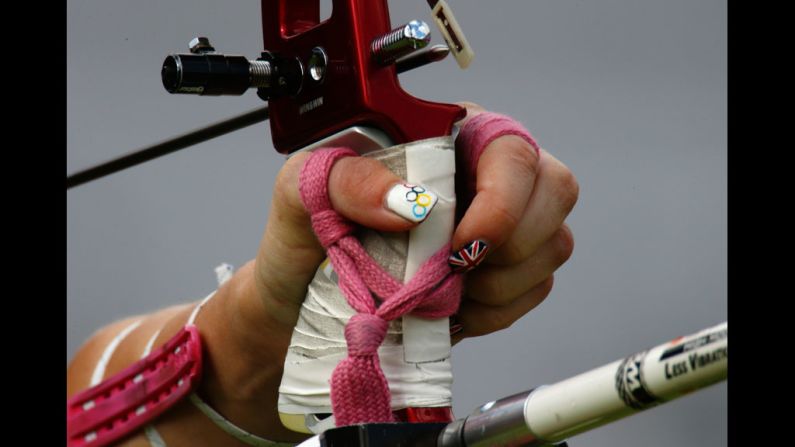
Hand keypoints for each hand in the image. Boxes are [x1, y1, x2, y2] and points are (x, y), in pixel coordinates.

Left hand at [251, 102, 578, 348]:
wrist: (303, 297)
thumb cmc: (306, 234)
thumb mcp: (303, 191)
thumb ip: (348, 180)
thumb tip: (411, 203)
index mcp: (446, 136)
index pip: (511, 149)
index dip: (503, 201)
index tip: (458, 248)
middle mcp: (486, 173)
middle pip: (555, 190)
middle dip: (511, 245)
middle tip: (451, 271)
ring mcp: (504, 222)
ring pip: (553, 245)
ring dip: (501, 284)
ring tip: (442, 293)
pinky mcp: (507, 269)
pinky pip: (535, 289)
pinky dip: (496, 311)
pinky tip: (452, 310)